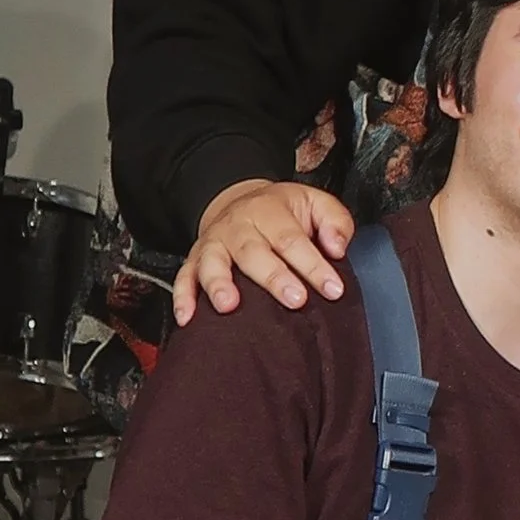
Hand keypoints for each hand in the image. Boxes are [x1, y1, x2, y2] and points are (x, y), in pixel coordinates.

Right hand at [176, 179, 354, 323]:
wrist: (242, 202)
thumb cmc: (283, 212)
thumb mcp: (316, 203)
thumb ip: (335, 221)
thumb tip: (337, 248)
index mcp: (269, 211)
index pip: (292, 239)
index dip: (313, 265)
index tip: (333, 289)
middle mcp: (238, 226)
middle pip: (253, 252)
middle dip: (273, 278)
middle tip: (295, 300)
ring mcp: (214, 244)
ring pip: (213, 263)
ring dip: (219, 284)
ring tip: (229, 306)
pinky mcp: (195, 260)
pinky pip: (184, 277)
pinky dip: (183, 297)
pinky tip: (188, 317)